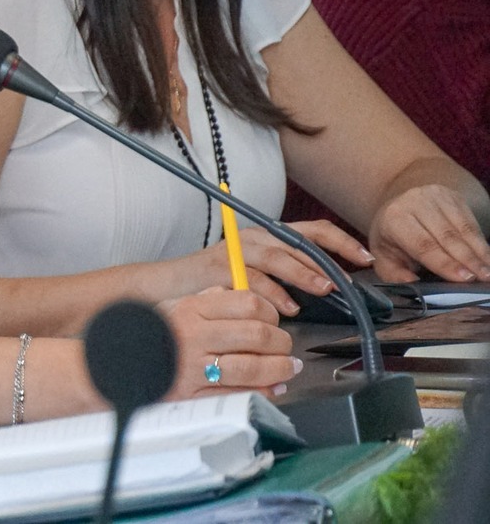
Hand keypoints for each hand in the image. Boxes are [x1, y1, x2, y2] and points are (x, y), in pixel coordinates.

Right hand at [158, 289, 296, 399]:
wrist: (119, 360)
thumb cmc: (154, 332)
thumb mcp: (176, 305)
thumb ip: (210, 300)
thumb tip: (247, 300)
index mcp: (192, 309)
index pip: (248, 304)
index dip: (271, 313)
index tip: (275, 321)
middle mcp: (194, 335)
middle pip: (257, 335)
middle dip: (282, 343)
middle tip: (286, 348)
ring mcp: (193, 366)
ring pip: (251, 367)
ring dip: (278, 369)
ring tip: (287, 369)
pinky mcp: (192, 393)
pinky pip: (236, 393)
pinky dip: (261, 391)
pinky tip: (271, 388)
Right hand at [181, 220, 372, 316]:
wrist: (172, 284)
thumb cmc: (218, 283)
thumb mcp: (260, 274)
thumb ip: (289, 276)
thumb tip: (330, 288)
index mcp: (269, 236)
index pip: (313, 230)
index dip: (342, 243)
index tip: (365, 258)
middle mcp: (255, 237)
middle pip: (298, 241)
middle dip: (326, 260)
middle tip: (345, 281)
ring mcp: (236, 250)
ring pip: (277, 256)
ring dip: (303, 273)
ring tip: (323, 289)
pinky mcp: (220, 268)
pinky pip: (253, 278)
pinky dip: (273, 293)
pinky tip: (286, 308)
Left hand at [367, 184, 489, 281]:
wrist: (400, 206)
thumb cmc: (394, 237)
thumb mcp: (384, 255)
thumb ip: (394, 273)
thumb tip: (411, 284)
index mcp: (395, 218)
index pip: (423, 244)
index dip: (446, 262)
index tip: (465, 278)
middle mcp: (416, 202)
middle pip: (447, 236)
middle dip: (469, 260)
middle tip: (485, 279)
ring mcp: (436, 196)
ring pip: (464, 229)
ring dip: (480, 252)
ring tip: (489, 272)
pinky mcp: (454, 197)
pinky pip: (472, 223)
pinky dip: (481, 243)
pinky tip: (487, 258)